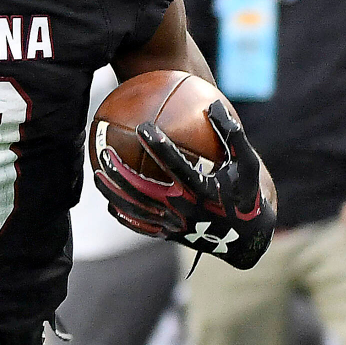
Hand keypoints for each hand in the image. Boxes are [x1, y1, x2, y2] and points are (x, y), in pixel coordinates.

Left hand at [93, 100, 275, 268]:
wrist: (248, 239)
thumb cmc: (247, 194)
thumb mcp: (248, 164)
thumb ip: (232, 135)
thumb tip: (213, 105)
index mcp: (203, 191)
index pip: (176, 166)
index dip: (159, 146)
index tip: (143, 126)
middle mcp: (185, 210)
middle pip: (144, 190)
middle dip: (121, 171)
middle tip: (105, 150)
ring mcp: (174, 225)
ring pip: (136, 209)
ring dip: (114, 192)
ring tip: (97, 173)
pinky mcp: (169, 235)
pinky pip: (140, 226)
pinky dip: (123, 214)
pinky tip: (110, 201)